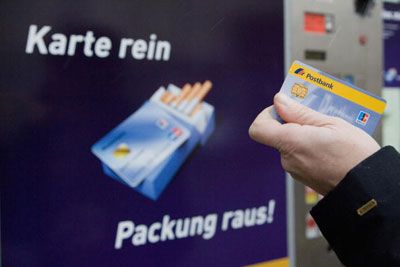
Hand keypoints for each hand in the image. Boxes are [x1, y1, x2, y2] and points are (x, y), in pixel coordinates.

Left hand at [249, 93, 379, 194]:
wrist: (368, 189)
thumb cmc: (354, 156)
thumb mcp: (331, 124)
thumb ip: (300, 113)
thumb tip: (279, 101)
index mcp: (290, 143)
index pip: (258, 128)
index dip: (267, 114)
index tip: (286, 108)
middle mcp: (288, 159)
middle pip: (277, 133)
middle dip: (293, 122)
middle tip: (315, 115)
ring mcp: (295, 170)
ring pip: (290, 144)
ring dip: (304, 134)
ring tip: (328, 131)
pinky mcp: (303, 177)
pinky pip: (300, 155)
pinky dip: (309, 146)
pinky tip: (328, 145)